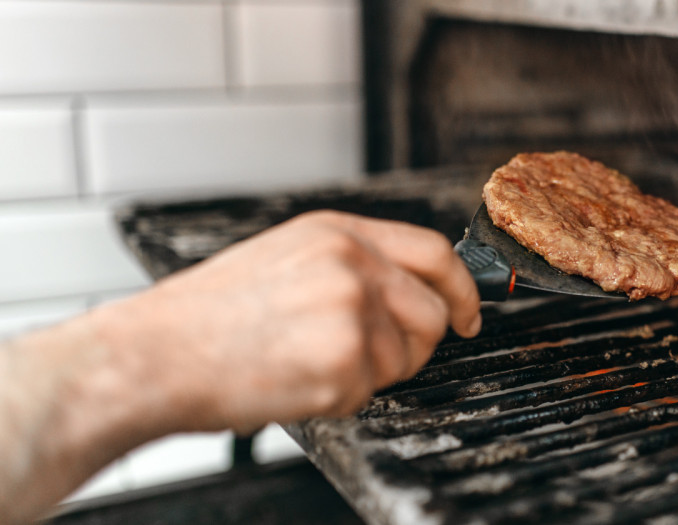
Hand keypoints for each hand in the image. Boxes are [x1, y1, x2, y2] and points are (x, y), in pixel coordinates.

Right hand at [90, 210, 481, 432]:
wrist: (154, 355)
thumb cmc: (208, 316)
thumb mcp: (284, 257)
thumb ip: (350, 263)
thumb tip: (409, 290)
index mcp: (335, 232)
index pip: (434, 251)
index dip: (462, 288)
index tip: (467, 314)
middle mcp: (350, 264)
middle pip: (431, 312)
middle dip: (415, 346)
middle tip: (369, 358)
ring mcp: (349, 312)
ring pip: (406, 358)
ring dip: (371, 374)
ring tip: (309, 362)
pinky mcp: (342, 362)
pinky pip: (370, 392)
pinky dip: (341, 399)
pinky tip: (296, 380)